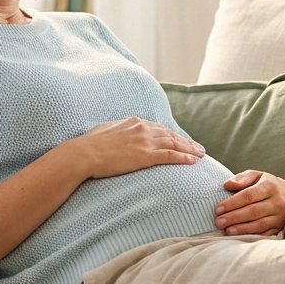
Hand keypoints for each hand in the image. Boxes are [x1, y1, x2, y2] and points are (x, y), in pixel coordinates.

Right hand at [66, 117, 206, 179]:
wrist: (83, 153)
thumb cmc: (89, 145)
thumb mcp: (105, 131)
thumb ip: (117, 131)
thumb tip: (118, 134)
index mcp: (134, 122)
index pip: (159, 129)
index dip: (173, 135)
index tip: (182, 141)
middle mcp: (142, 128)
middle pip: (171, 135)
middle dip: (187, 142)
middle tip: (199, 148)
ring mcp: (144, 141)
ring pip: (174, 144)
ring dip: (190, 149)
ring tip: (201, 155)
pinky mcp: (144, 155)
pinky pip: (169, 155)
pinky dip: (183, 157)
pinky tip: (192, 161)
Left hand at [215, 170, 284, 235]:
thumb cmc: (265, 184)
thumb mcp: (255, 175)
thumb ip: (242, 179)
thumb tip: (227, 185)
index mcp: (270, 186)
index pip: (248, 195)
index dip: (232, 203)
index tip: (218, 209)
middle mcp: (277, 202)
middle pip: (253, 211)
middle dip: (234, 217)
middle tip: (219, 222)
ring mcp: (279, 216)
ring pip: (259, 224)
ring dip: (242, 228)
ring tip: (227, 230)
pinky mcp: (279, 227)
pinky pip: (264, 234)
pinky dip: (251, 236)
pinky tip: (239, 236)